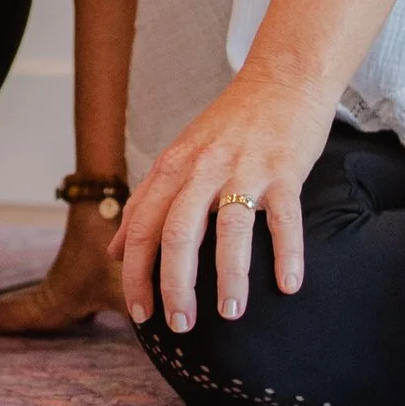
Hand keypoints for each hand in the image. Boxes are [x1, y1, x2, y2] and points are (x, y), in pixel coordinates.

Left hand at [0, 202, 121, 336]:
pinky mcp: (53, 295)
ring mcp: (48, 303)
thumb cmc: (123, 263)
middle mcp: (46, 309)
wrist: (133, 243)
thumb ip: (130, 306)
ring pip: (1, 313)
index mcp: (50, 308)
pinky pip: (12, 305)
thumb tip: (137, 315)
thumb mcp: (122, 289)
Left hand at [113, 68, 334, 333]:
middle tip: (178, 325)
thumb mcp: (179, 157)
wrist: (281, 79)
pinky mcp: (285, 170)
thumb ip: (147, 202)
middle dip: (174, 283)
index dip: (136, 272)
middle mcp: (203, 167)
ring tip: (230, 315)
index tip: (138, 313)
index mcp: (174, 166)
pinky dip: (286, 253)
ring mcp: (245, 167)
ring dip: (229, 276)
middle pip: (177, 230)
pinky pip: (285, 217)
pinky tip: (289, 286)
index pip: (143, 225)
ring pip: (229, 227)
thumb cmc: (229, 127)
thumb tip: (115, 251)